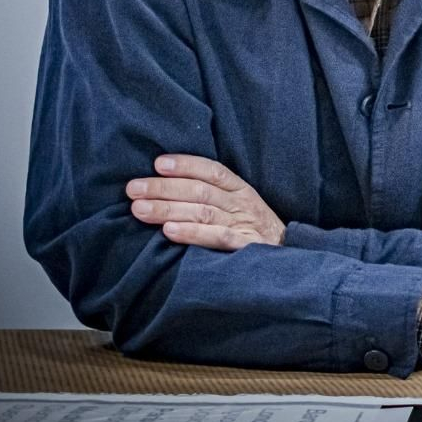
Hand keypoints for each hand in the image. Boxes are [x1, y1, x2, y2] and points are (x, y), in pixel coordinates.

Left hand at [126, 154, 285, 249]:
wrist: (289, 257)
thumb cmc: (254, 230)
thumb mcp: (240, 207)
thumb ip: (212, 196)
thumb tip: (167, 186)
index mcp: (241, 190)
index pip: (212, 171)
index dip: (186, 165)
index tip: (158, 163)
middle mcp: (242, 204)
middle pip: (200, 190)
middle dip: (164, 188)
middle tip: (133, 189)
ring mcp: (244, 224)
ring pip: (203, 211)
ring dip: (168, 209)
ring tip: (140, 209)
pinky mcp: (245, 247)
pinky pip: (217, 237)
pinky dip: (192, 233)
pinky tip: (169, 231)